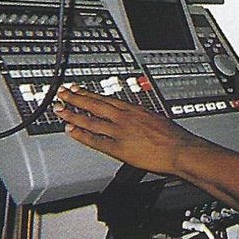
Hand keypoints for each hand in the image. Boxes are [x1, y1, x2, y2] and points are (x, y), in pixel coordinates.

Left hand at [53, 84, 203, 173]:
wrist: (179, 149)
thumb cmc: (173, 136)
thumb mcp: (156, 118)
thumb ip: (142, 117)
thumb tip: (138, 117)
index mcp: (134, 109)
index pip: (106, 98)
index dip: (89, 93)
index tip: (78, 89)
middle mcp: (124, 117)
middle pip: (95, 105)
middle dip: (76, 98)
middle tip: (62, 93)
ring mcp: (120, 132)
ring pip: (91, 120)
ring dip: (73, 114)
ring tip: (60, 109)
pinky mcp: (118, 148)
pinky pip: (95, 140)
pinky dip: (81, 135)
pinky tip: (72, 131)